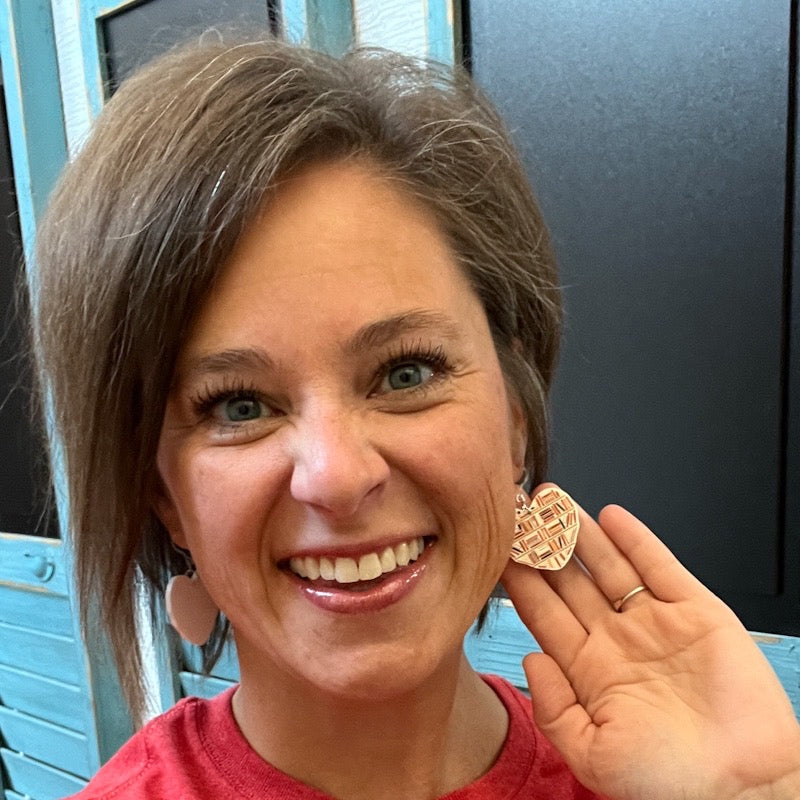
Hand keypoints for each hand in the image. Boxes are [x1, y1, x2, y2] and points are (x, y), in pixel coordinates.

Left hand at [501, 488, 799, 799]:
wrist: (745, 790)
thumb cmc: (670, 784)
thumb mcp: (594, 756)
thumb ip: (554, 709)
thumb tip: (529, 660)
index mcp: (589, 672)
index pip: (544, 613)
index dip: (521, 580)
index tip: (497, 548)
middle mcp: (617, 641)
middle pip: (570, 582)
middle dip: (543, 547)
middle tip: (519, 512)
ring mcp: (655, 624)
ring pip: (609, 567)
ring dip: (581, 533)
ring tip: (553, 502)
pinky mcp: (697, 613)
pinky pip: (661, 567)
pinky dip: (636, 540)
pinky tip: (610, 516)